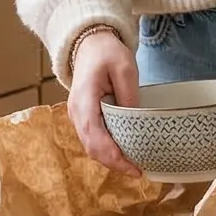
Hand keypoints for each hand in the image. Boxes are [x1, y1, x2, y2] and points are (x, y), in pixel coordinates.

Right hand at [67, 28, 139, 173]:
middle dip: (114, 163)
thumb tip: (135, 123)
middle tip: (138, 172)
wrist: (89, 43)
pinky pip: (92, 139)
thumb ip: (129, 95)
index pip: (96, 137)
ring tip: (133, 166)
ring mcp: (76, 115)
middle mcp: (76, 112)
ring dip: (110, 159)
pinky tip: (123, 153)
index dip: (114, 157)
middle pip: (92, 148)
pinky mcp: (82, 117)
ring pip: (91, 147)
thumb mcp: (125, 68)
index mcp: (84, 99)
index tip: (134, 168)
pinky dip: (106, 150)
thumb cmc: (107, 52)